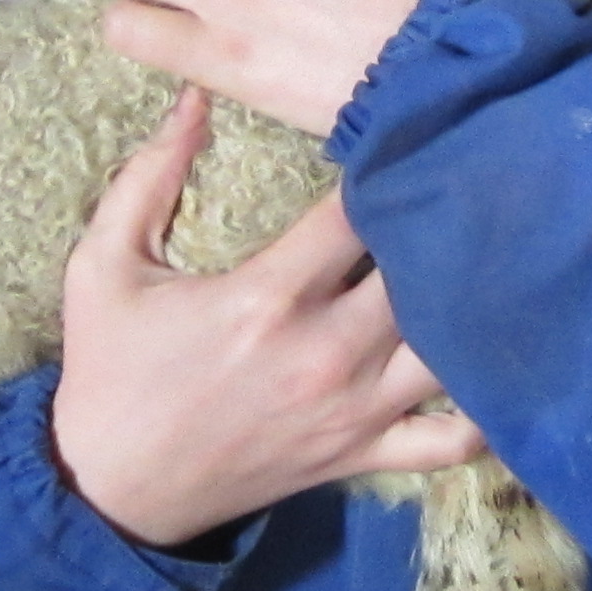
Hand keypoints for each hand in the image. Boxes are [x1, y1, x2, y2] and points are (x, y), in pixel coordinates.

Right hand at [50, 89, 485, 547]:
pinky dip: (482, 407)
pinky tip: (488, 363)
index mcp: (268, 296)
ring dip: (468, 302)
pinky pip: (452, 440)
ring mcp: (355, 410)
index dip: (381, 164)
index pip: (360, 209)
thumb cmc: (110, 370)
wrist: (111, 491)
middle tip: (446, 186)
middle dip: (435, 222)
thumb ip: (149, 175)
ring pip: (452, 347)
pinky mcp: (364, 455)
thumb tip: (195, 99)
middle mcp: (328, 352)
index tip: (388, 135)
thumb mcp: (103, 265)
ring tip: (472, 262)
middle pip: (422, 268)